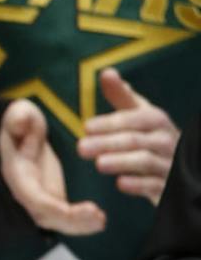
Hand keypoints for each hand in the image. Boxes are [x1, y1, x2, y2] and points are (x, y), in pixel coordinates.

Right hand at [0, 98, 104, 236]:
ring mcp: (39, 196)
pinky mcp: (51, 197)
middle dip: (71, 221)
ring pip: (57, 220)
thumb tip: (21, 121)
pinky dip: (81, 221)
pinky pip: (65, 216)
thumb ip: (18, 117)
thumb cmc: (22, 121)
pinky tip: (99, 220)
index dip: (52, 207)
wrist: (23, 129)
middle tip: (98, 218)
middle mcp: (27, 191)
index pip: (33, 198)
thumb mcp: (19, 114)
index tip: (74, 209)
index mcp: (18, 174)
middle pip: (46, 216)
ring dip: (79, 225)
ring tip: (102, 221)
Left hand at [76, 69, 178, 205]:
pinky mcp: (168, 186)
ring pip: (146, 161)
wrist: (179, 168)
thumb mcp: (140, 116)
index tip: (86, 127)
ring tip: (98, 164)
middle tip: (81, 148)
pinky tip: (120, 183)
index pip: (135, 118)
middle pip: (136, 140)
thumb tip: (106, 73)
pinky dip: (138, 184)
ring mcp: (169, 163)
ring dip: (121, 161)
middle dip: (108, 142)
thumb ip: (122, 98)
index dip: (111, 122)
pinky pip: (155, 184)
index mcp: (156, 121)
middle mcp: (166, 140)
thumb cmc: (152, 138)